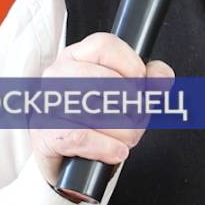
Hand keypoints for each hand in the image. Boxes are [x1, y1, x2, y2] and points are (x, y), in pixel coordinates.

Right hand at [29, 32, 174, 186]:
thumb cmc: (97, 119)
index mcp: (77, 56)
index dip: (131, 66)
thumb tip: (160, 77)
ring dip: (123, 131)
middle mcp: (58, 74)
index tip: (139, 86)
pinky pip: (81, 136)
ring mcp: (48, 103)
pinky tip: (116, 151)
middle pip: (105, 80)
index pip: (105, 45)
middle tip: (136, 119)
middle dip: (132, 107)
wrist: (67, 158)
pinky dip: (106, 147)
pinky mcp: (45, 134)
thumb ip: (150, 80)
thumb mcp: (127, 94)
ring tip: (126, 138)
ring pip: (96, 110)